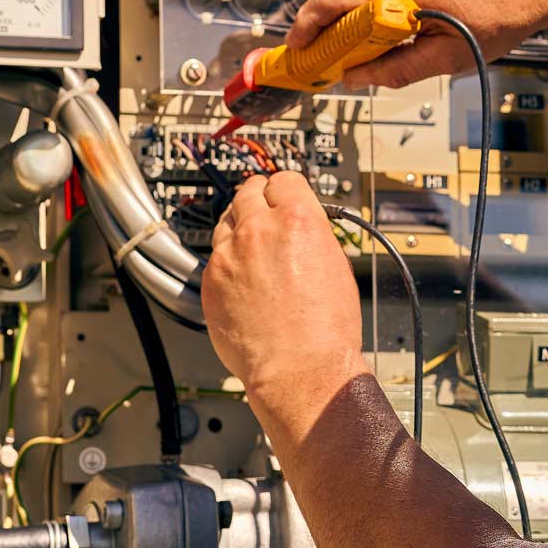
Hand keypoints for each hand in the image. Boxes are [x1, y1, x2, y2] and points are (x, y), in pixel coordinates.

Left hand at [200, 172, 365, 426]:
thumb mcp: (337, 265)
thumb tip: (302, 227)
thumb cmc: (326, 328)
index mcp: (298, 219)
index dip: (287, 188)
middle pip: (249, 192)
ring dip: (240, 226)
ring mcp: (229, 254)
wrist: (300, 367)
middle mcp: (259, 230)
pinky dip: (228, 260)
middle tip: (264, 209)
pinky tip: (243, 278)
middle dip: (259, 198)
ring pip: (227, 221)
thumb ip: (313, 235)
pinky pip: (216, 256)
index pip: (284, 180)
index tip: (284, 193)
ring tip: (253, 247)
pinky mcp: (211, 280)